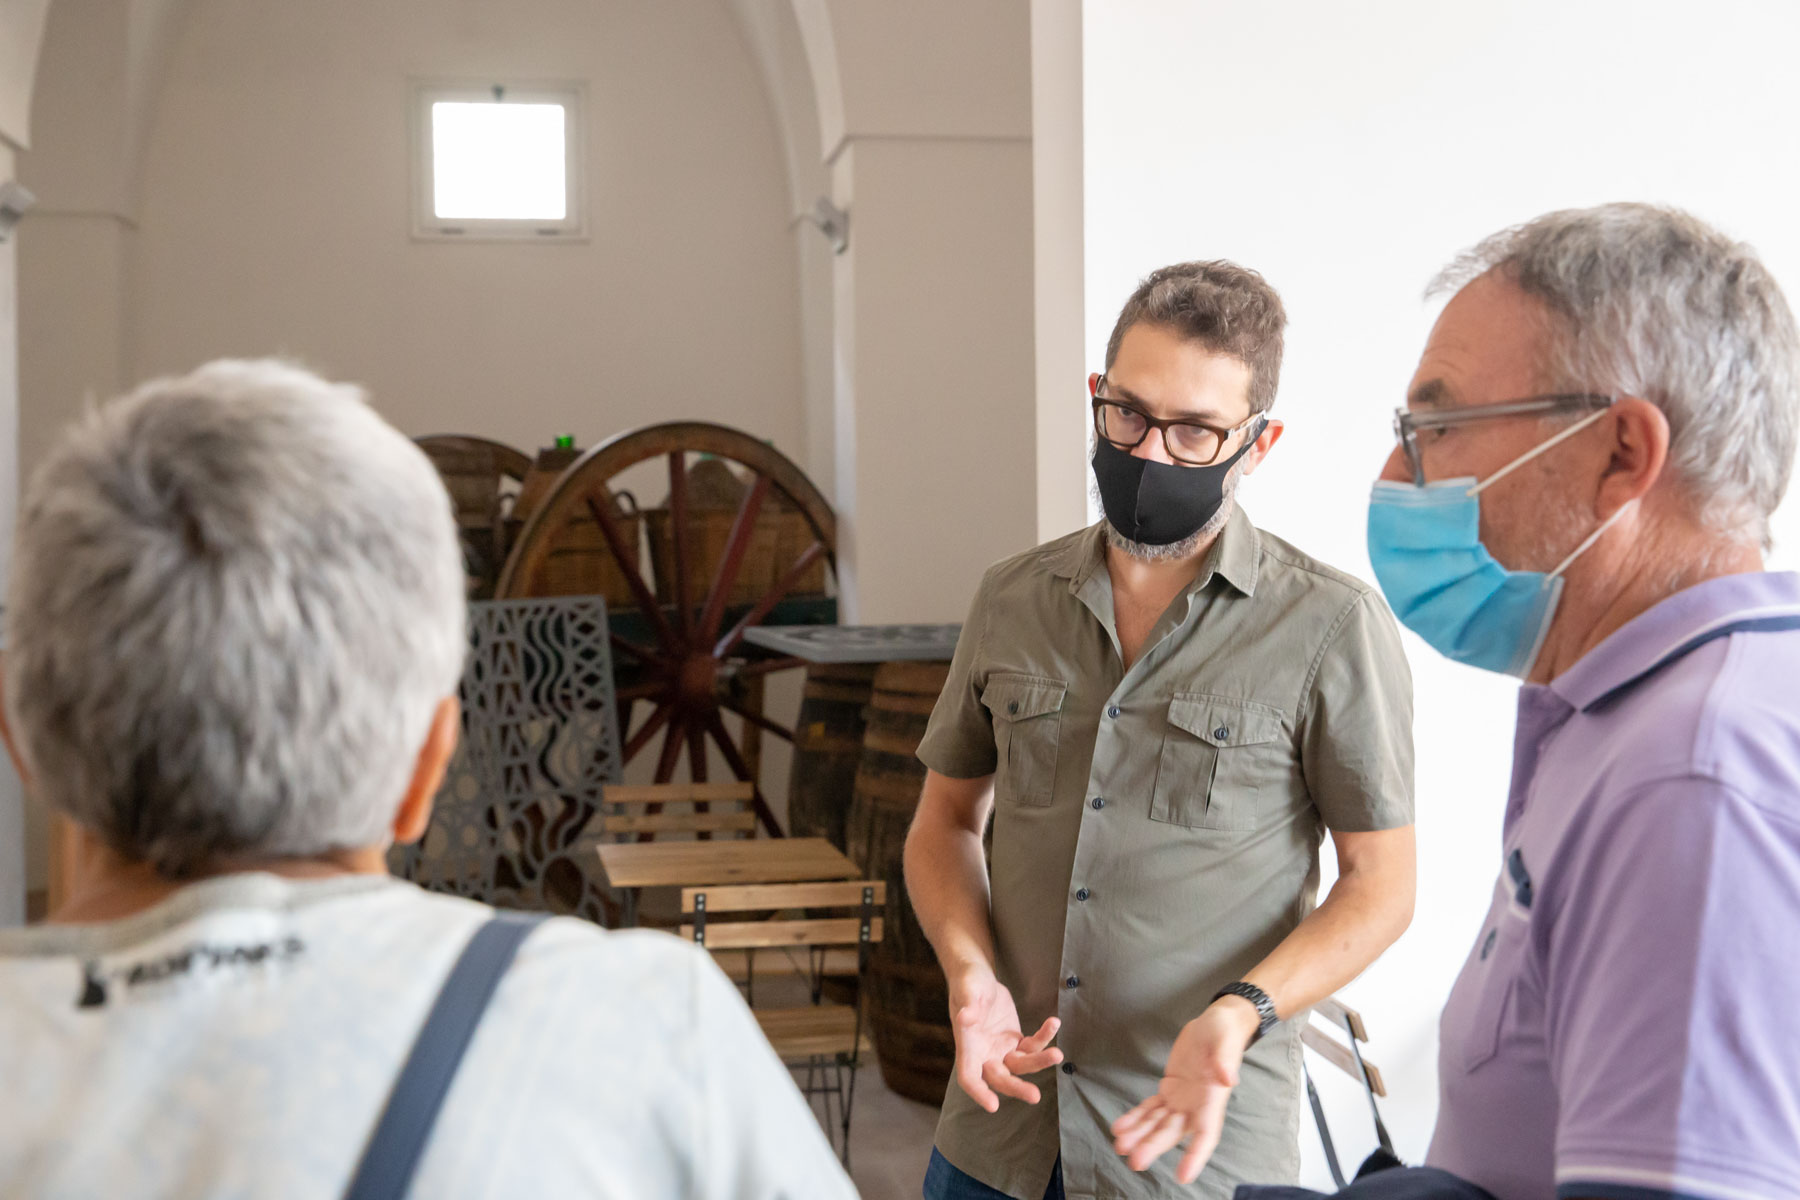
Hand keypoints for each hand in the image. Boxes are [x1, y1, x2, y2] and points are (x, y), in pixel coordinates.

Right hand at [949, 968, 1062, 1111]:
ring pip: (1021, 1065)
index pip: (969, 1076)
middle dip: (1017, 1088)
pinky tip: (1053, 1023)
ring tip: (1058, 1054)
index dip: (979, 1092)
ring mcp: (1001, 1049)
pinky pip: (1032, 1046)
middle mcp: (983, 1054)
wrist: (978, 976)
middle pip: (1000, 1078)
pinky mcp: (1015, 1041)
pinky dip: (1044, 1038)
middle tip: (1035, 1096)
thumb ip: (968, 1005)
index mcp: (967, 1045)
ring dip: (1039, 1062)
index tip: (993, 1106)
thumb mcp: (968, 990)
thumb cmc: (968, 982)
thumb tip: (965, 1018)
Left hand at [1111, 997, 1259, 1183]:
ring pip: (1157, 1124)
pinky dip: (1135, 1118)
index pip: (1206, 1134)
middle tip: (1135, 1161)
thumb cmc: (1225, 1033)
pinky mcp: (1169, 1089)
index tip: (1183, 1175)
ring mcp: (1181, 1100)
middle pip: (1173, 1132)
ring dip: (1139, 1136)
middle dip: (1154, 1147)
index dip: (1195, 1156)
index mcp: (1213, 1099)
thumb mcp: (1226, 1041)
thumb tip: (1228, 1079)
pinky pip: (1150, 1108)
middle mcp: (1196, 1106)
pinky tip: (1120, 1127)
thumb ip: (1226, 1060)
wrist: (1216, 1023)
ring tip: (1120, 1146)